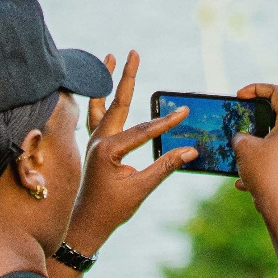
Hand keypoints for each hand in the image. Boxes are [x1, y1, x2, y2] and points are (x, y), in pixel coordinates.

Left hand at [63, 51, 196, 255]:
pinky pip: (95, 114)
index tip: (184, 111)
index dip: (166, 122)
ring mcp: (93, 141)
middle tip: (133, 52)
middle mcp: (97, 140)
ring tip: (109, 57)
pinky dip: (99, 98)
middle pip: (116, 102)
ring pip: (100, 103)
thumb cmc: (112, 209)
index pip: (142, 130)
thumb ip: (166, 166)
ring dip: (106, 80)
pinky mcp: (94, 145)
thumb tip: (191, 150)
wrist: (86, 224)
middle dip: (127, 77)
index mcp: (107, 150)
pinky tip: (102, 89)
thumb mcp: (141, 189)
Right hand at [231, 83, 277, 215]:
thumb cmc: (266, 172)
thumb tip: (242, 140)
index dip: (256, 88)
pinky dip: (257, 166)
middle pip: (276, 116)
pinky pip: (273, 161)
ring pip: (272, 141)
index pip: (277, 92)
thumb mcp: (244, 147)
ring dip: (253, 145)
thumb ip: (240, 136)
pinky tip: (242, 182)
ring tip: (237, 152)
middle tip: (238, 120)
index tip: (239, 96)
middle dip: (253, 118)